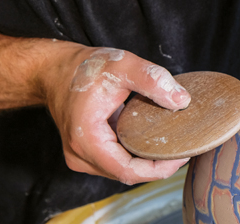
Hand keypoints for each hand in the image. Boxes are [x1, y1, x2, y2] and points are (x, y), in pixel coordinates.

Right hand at [46, 47, 190, 184]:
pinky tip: (152, 140)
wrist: (55, 69)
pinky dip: (135, 153)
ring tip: (171, 145)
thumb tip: (182, 100)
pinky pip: (117, 159)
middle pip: (127, 173)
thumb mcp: (123, 66)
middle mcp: (80, 155)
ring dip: (146, 161)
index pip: (128, 171)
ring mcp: (82, 155)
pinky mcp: (87, 151)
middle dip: (157, 165)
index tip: (182, 156)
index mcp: (87, 140)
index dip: (158, 169)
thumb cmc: (85, 67)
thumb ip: (153, 80)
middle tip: (183, 148)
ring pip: (122, 169)